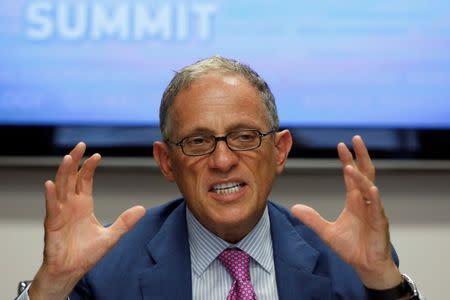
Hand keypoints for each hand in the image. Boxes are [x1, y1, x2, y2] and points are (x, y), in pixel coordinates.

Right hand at [29, 142, 145, 299]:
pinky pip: (51, 208)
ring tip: (69, 158)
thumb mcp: (111, 236)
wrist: (71, 271)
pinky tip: (51, 184)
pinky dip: (51, 196)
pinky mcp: (52, 224)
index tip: (97, 155)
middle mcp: (70, 205)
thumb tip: (141, 209)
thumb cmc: (86, 254)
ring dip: (63, 172)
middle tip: (81, 145)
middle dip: (75, 161)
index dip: (89, 167)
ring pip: (60, 187)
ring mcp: (60, 213)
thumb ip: (125, 222)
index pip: (84, 180)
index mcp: (83, 205)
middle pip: (71, 177)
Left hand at [291, 136, 401, 288]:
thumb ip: (312, 219)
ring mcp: (374, 211)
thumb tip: (294, 208)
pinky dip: (374, 198)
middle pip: (365, 173)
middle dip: (361, 156)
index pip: (351, 175)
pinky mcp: (380, 224)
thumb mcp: (326, 232)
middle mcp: (365, 202)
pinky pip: (378, 208)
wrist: (366, 266)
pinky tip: (372, 189)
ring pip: (369, 188)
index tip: (340, 145)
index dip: (347, 160)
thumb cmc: (352, 247)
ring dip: (361, 176)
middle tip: (355, 139)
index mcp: (355, 201)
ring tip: (350, 165)